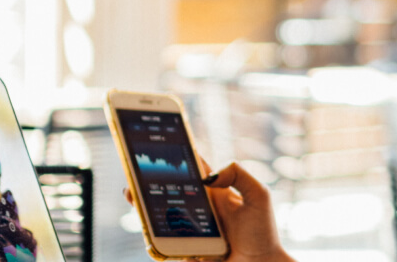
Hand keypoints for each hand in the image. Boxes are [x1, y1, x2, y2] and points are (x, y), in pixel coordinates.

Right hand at [123, 159, 292, 261]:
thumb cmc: (263, 232)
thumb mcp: (259, 196)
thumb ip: (239, 175)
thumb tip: (208, 175)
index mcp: (213, 193)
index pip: (188, 169)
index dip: (171, 157)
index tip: (151, 146)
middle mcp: (198, 209)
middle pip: (164, 193)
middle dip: (145, 186)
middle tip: (133, 182)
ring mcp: (190, 231)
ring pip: (158, 219)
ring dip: (143, 210)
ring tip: (135, 200)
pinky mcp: (186, 251)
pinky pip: (164, 245)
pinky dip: (154, 240)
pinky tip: (151, 235)